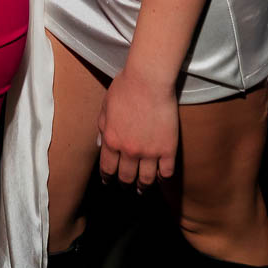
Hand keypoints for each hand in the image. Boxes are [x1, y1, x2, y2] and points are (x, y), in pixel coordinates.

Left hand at [96, 69, 177, 188]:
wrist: (149, 79)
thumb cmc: (125, 87)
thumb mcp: (105, 106)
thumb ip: (102, 127)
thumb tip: (100, 145)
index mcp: (111, 140)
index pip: (107, 168)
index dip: (107, 177)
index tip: (109, 180)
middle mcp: (128, 150)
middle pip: (126, 177)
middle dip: (124, 183)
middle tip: (127, 185)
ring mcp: (149, 151)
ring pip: (146, 180)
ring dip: (143, 186)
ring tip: (142, 188)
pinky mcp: (168, 148)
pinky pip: (166, 172)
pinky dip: (163, 178)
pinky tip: (161, 177)